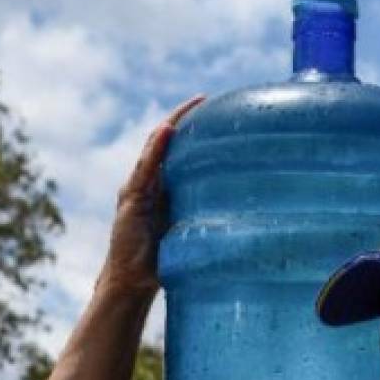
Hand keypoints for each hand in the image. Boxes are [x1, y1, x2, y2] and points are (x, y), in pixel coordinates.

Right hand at [97, 94, 205, 296]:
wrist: (132, 281)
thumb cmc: (163, 261)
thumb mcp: (190, 235)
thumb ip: (207, 220)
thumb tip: (249, 217)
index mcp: (163, 188)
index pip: (176, 150)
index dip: (191, 129)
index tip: (214, 110)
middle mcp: (148, 183)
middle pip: (164, 142)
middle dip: (182, 118)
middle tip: (205, 98)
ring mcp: (137, 189)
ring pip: (153, 149)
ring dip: (170, 126)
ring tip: (189, 107)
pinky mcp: (131, 200)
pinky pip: (144, 169)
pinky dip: (155, 149)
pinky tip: (167, 132)